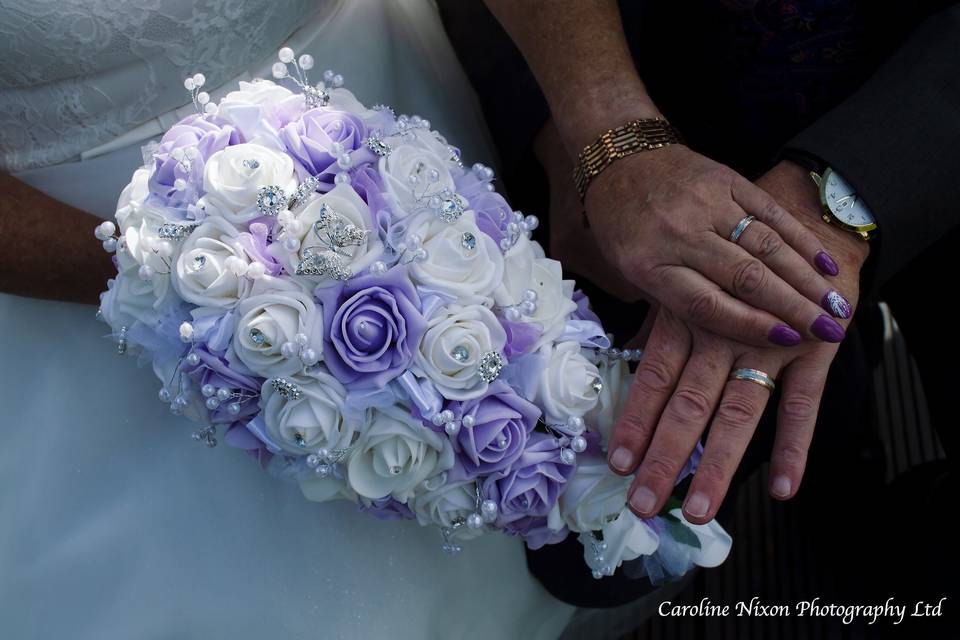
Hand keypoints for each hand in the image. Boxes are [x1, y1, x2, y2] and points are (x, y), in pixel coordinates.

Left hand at [585, 145, 851, 346]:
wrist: (620, 159)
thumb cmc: (623, 225)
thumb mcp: (629, 271)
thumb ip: (670, 303)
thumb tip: (714, 351)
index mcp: (648, 264)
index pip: (706, 303)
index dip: (749, 325)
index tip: (786, 340)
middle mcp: (680, 233)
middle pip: (745, 276)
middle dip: (793, 307)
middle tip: (830, 331)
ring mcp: (706, 203)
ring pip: (766, 245)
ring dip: (806, 278)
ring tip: (836, 306)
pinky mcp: (728, 179)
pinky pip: (771, 212)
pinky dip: (802, 239)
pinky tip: (825, 264)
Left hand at [606, 161, 869, 523]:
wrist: (798, 204)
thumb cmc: (726, 244)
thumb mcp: (685, 274)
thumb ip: (662, 320)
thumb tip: (628, 357)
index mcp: (685, 311)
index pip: (653, 374)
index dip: (635, 418)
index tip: (616, 461)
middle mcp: (722, 329)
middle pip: (689, 402)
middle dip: (666, 456)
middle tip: (644, 503)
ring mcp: (769, 340)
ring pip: (738, 409)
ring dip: (718, 463)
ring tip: (700, 510)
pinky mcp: (812, 346)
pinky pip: (804, 402)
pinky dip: (794, 446)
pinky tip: (783, 488)